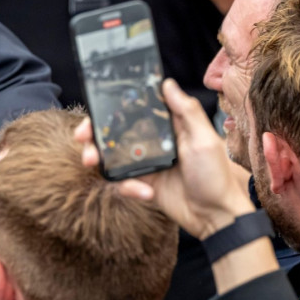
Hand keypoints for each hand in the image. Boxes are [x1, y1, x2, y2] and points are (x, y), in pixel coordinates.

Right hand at [74, 79, 252, 238]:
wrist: (216, 216)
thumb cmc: (216, 175)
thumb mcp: (204, 139)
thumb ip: (187, 111)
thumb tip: (167, 84)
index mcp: (166, 127)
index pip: (132, 112)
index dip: (110, 110)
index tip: (94, 112)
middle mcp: (152, 143)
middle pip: (113, 134)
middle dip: (93, 135)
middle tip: (82, 139)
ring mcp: (144, 164)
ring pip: (110, 158)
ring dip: (98, 160)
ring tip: (93, 164)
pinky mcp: (141, 184)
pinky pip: (121, 183)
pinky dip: (127, 187)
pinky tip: (144, 193)